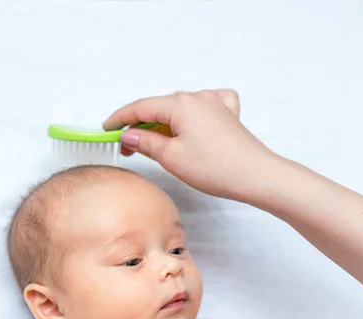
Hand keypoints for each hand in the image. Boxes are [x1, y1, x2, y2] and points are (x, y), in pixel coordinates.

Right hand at [103, 90, 280, 201]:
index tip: (106, 129)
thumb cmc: (215, 168)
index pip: (140, 107)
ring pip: (179, 109)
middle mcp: (197, 97)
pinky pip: (204, 106)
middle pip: (159, 108)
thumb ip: (145, 142)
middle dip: (141, 125)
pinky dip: (191, 114)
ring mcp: (215, 104)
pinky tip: (191, 122)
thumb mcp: (171, 157)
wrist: (257, 176)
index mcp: (180, 104)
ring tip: (153, 143)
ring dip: (163, 124)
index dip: (120, 118)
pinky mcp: (228, 115)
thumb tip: (129, 135)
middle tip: (127, 147)